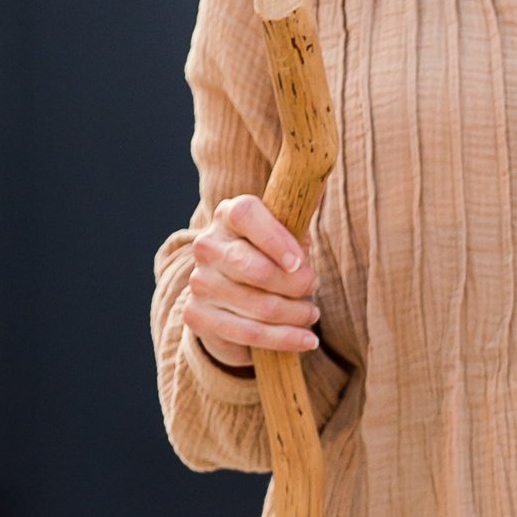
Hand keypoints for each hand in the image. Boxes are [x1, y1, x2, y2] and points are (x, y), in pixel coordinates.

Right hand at [183, 194, 319, 361]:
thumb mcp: (288, 233)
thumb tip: (320, 177)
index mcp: (229, 215)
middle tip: (314, 287)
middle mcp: (207, 245)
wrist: (231, 296)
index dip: (275, 238)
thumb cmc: (269, 256)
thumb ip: (300, 210)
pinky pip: (249, 333)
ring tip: (312, 313)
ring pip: (260, 306)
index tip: (300, 262)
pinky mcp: (197, 315)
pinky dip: (284, 339)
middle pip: (257, 269)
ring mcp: (199, 281)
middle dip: (296, 285)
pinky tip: (306, 339)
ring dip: (297, 314)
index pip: (246, 214)